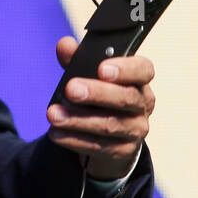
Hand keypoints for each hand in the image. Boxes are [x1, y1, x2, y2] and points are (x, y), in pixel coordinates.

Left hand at [46, 36, 154, 179]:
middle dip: (96, 93)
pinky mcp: (122, 151)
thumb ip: (78, 60)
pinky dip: (74, 139)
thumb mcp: (90, 76)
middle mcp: (142, 105)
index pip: (144, 70)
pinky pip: (98, 146)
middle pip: (125, 98)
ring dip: (78, 119)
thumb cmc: (100, 97)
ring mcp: (135, 130)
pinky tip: (56, 133)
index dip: (126, 69)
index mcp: (139, 80)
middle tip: (70, 89)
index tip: (102, 68)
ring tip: (53, 114)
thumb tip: (64, 45)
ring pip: (109, 125)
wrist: (110, 138)